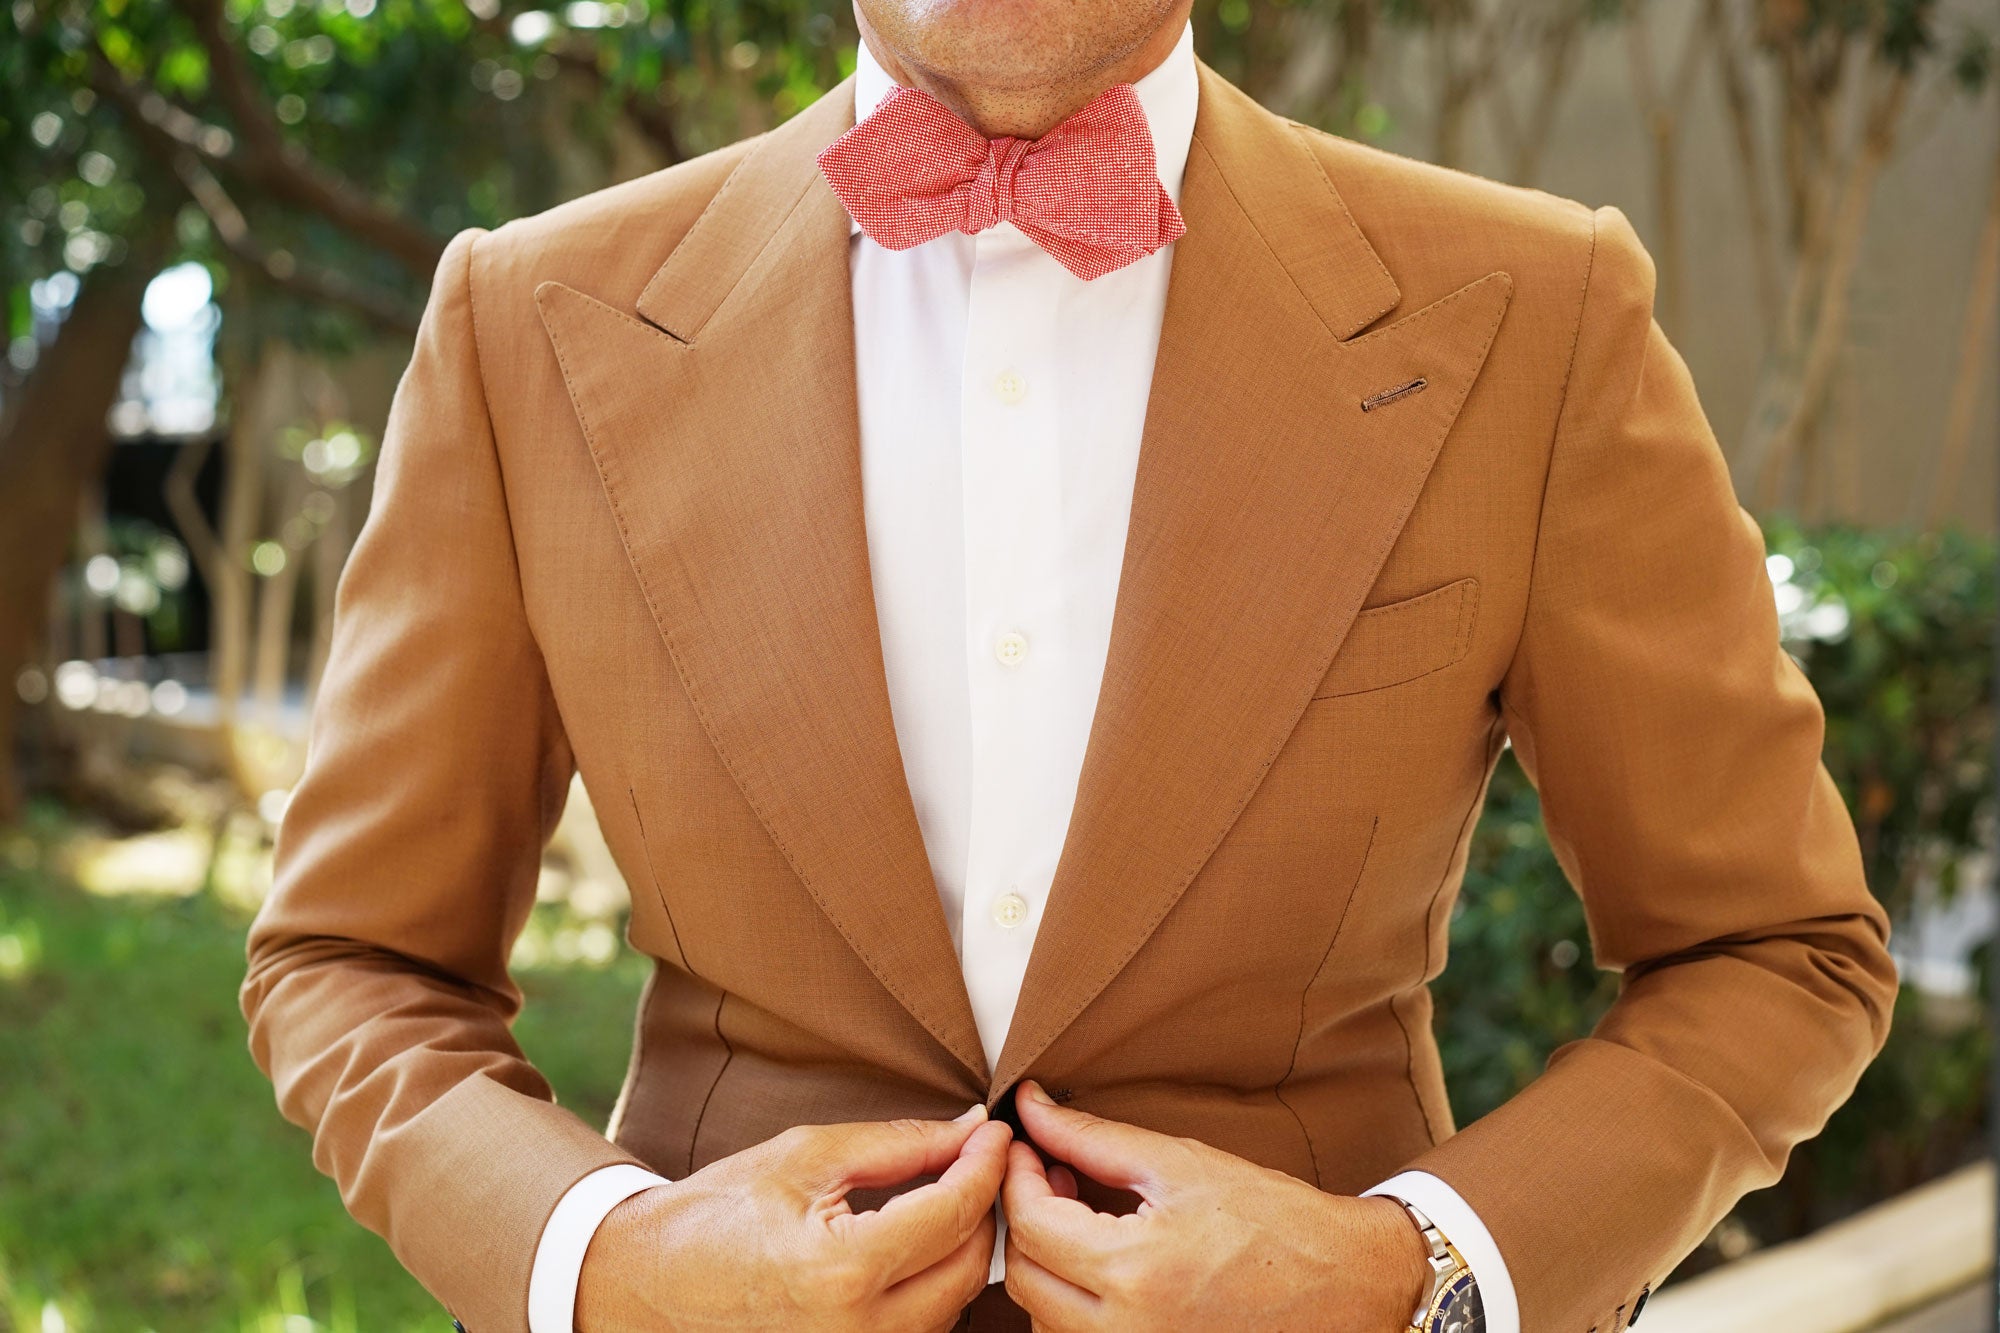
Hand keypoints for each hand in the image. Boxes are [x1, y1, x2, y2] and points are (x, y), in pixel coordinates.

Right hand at [577, 1105, 1011, 1331]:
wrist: (644, 1283)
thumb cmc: (719, 1211)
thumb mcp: (807, 1157)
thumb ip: (900, 1146)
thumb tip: (972, 1131)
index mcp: (842, 1272)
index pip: (953, 1214)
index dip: (985, 1165)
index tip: (998, 1132)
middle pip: (969, 1269)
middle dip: (982, 1210)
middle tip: (976, 1161)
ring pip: (953, 1308)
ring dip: (961, 1252)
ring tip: (946, 1198)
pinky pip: (919, 1331)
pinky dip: (932, 1289)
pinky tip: (917, 1248)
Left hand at [1000, 1081, 1428, 1330]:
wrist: (1348, 1284)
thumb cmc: (1273, 1219)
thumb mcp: (1179, 1163)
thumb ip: (1090, 1137)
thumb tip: (1030, 1106)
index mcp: (1135, 1270)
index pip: (1031, 1223)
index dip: (1016, 1174)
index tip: (1024, 1144)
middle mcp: (1128, 1331)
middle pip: (1024, 1277)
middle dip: (1024, 1218)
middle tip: (1050, 1172)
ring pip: (1044, 1316)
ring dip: (1045, 1262)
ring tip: (1079, 1211)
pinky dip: (1073, 1301)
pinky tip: (1102, 1258)